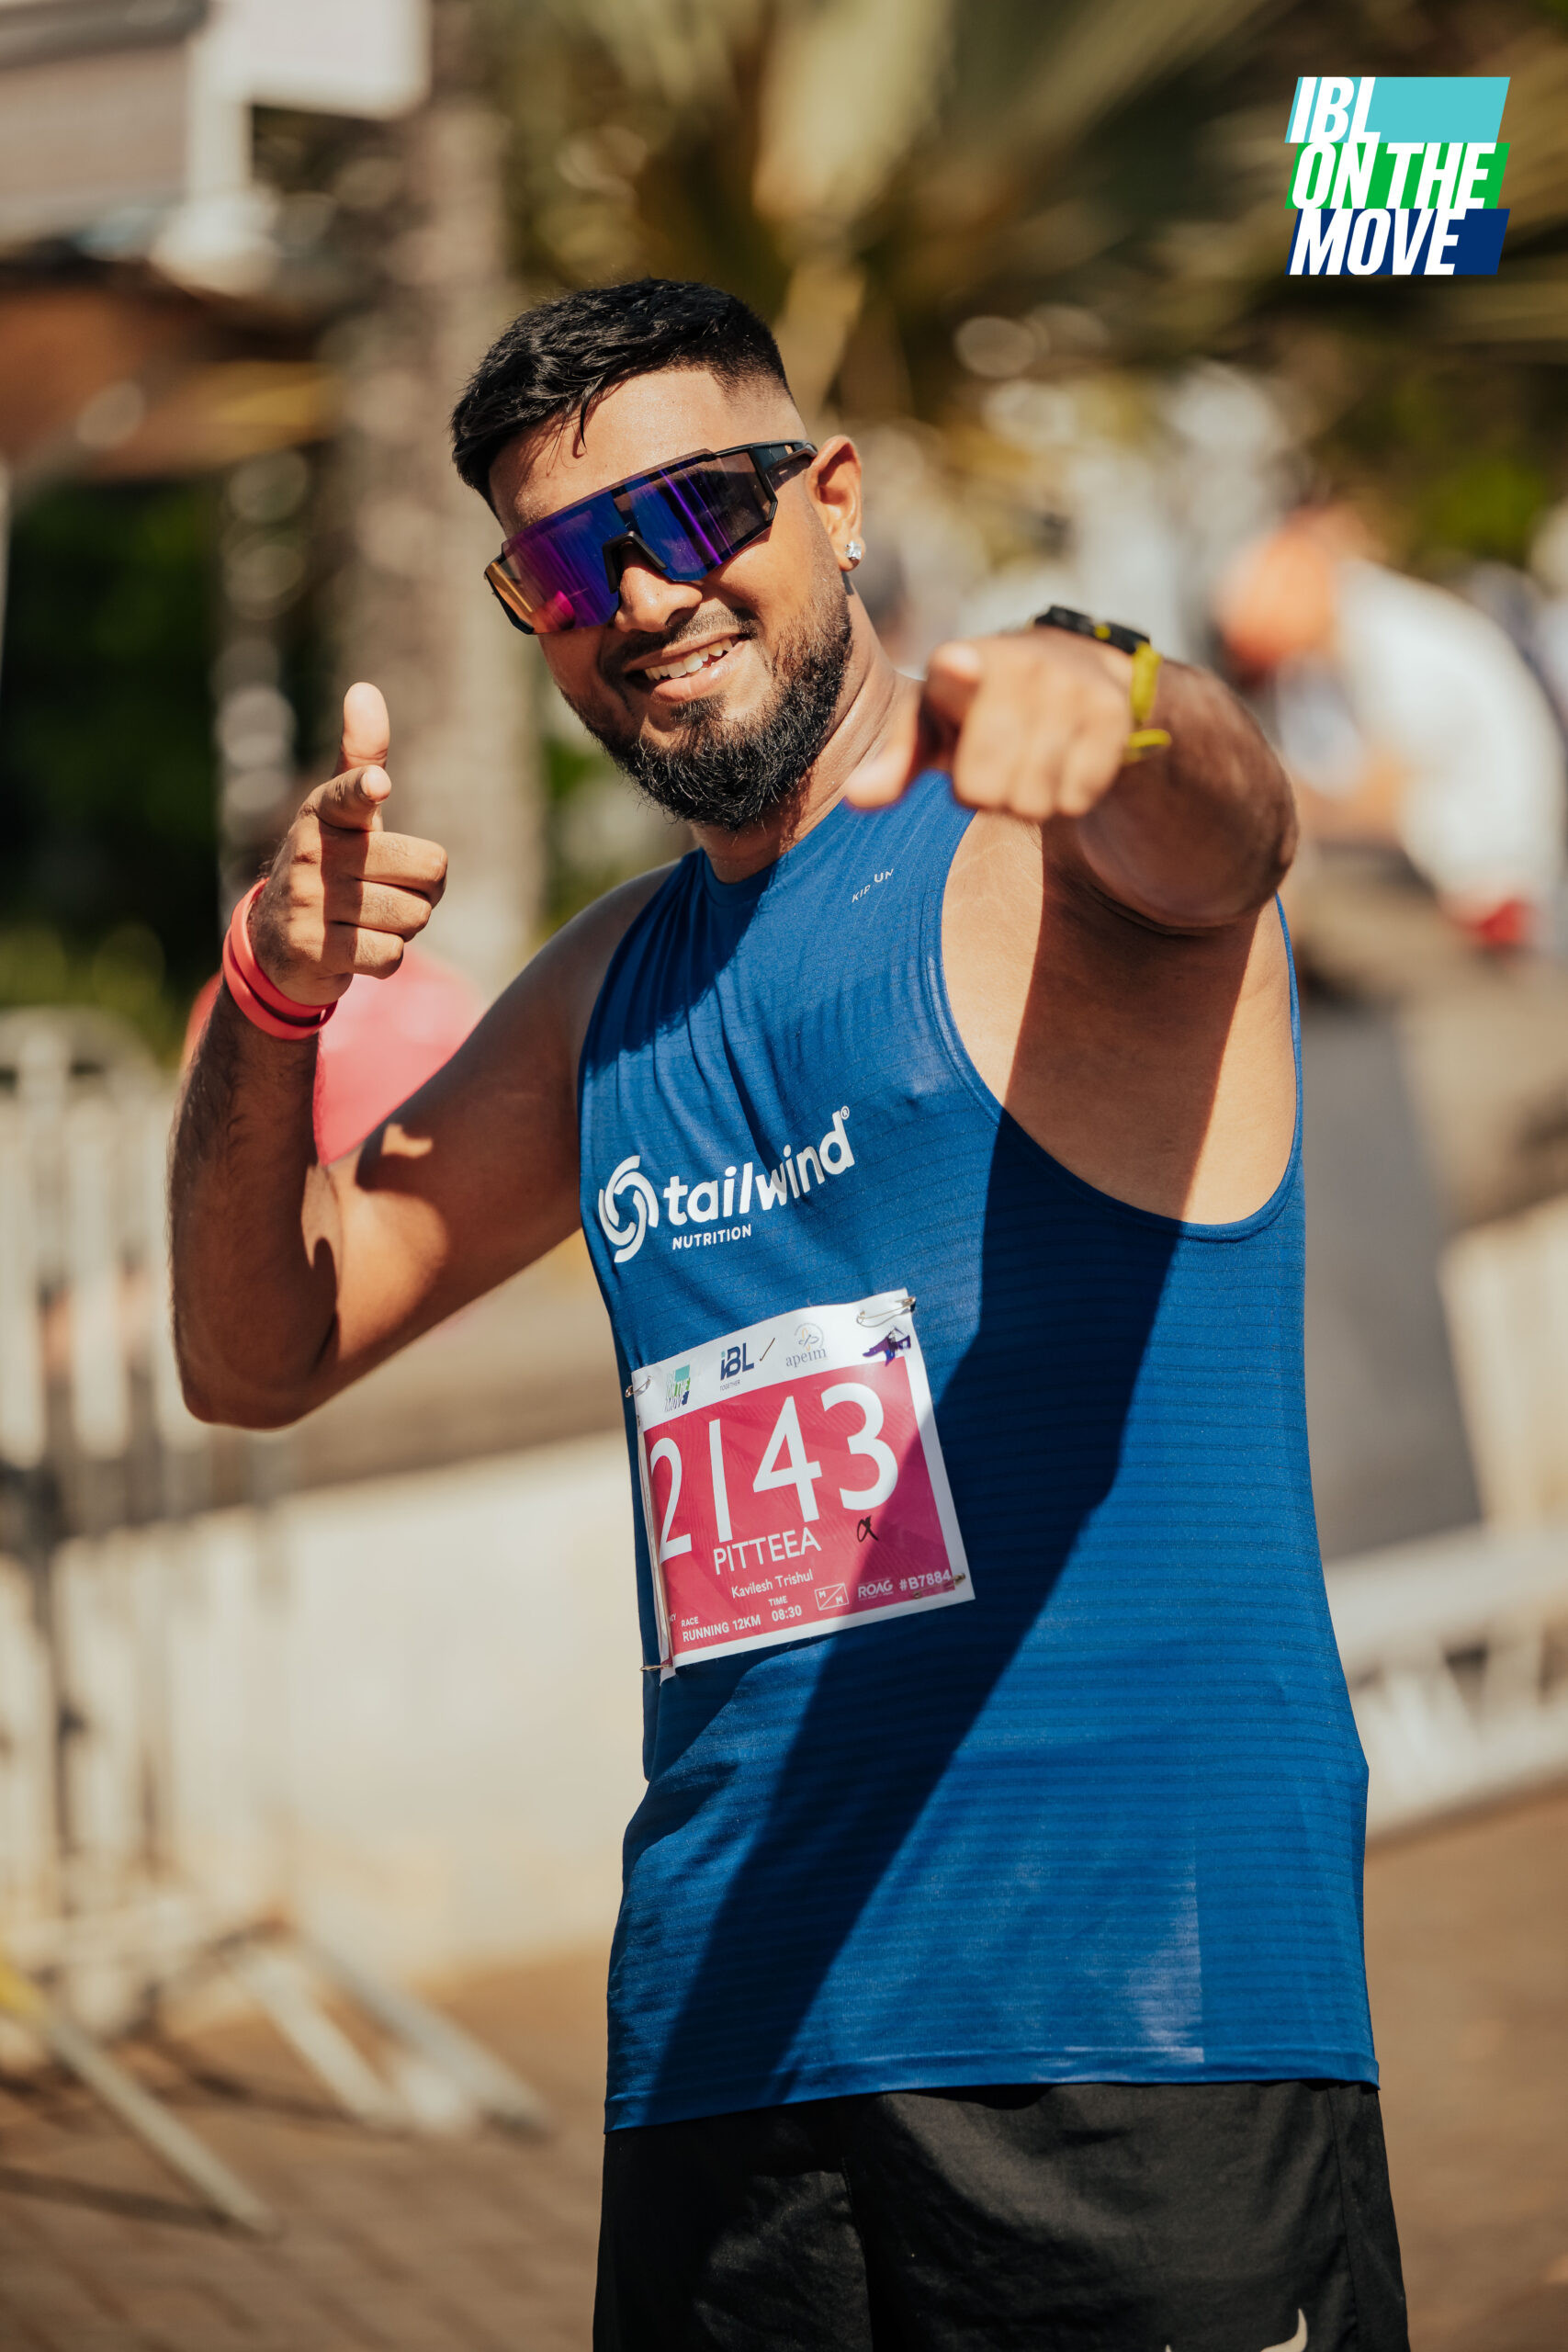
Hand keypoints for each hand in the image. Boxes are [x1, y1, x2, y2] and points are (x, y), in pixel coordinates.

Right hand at [247, 683, 447, 1006]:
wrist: (274, 943)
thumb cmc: (328, 865)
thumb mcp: (340, 812)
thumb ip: (360, 756)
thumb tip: (364, 689)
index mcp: (324, 813)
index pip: (351, 795)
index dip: (366, 790)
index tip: (377, 786)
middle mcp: (315, 854)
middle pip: (426, 871)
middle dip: (423, 889)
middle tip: (389, 890)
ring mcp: (311, 905)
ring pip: (412, 918)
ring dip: (405, 926)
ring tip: (368, 918)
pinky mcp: (314, 952)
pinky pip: (391, 956)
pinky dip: (386, 958)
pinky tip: (356, 947)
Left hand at [844, 631, 1136, 822]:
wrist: (1075, 666)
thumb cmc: (979, 704)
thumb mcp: (933, 723)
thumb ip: (897, 760)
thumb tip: (856, 799)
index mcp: (960, 661)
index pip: (959, 673)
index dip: (961, 675)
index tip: (963, 666)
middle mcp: (1020, 664)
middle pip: (983, 790)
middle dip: (983, 794)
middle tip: (993, 761)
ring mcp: (1071, 688)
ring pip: (1032, 804)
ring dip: (1024, 801)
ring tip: (1027, 761)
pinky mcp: (1112, 715)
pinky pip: (1076, 801)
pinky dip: (1065, 798)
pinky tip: (1063, 761)